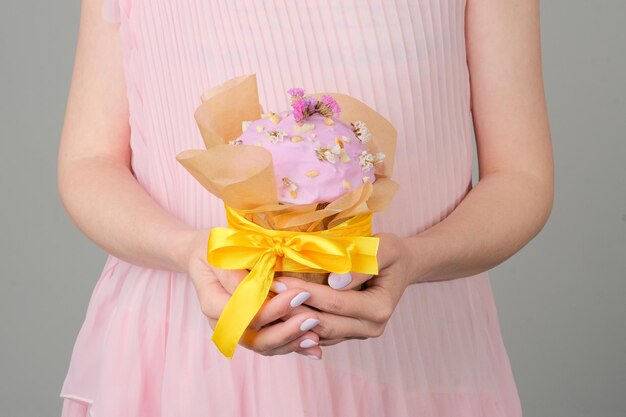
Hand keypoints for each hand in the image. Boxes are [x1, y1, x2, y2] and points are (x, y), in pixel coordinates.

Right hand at [186, 229, 323, 358]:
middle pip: (253, 337)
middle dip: (285, 331)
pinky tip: (314, 348)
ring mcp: (235, 330)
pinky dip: (292, 346)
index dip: (272, 308)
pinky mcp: (249, 331)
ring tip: (316, 336)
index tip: (300, 294)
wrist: (206, 255)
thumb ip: (239, 271)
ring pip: (262, 346)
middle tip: (313, 318)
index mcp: (212, 300)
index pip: (244, 313)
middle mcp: (222, 322)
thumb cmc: (216, 248)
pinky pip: (270, 345)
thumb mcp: (222, 250)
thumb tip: (262, 288)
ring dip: (291, 343)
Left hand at [272, 232, 412, 345]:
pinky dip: (296, 324)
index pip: (335, 303)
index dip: (305, 293)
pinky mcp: (345, 334)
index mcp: (378, 309)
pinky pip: (317, 335)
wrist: (401, 267)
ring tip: (263, 303)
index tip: (277, 279)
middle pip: (322, 324)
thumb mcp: (384, 248)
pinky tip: (275, 311)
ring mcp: (357, 334)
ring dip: (289, 320)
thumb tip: (334, 281)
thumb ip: (363, 264)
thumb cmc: (390, 253)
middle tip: (262, 294)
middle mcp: (370, 328)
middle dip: (290, 309)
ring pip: (316, 333)